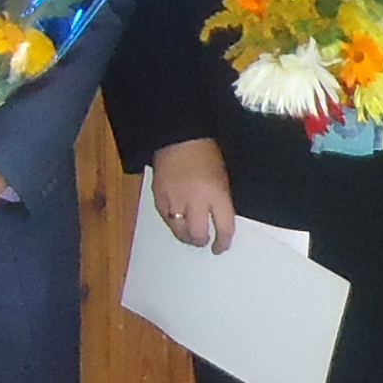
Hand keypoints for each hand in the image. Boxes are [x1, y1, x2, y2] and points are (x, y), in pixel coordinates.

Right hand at [147, 137, 236, 252]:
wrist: (178, 135)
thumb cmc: (204, 151)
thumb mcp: (222, 176)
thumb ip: (221, 199)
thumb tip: (219, 219)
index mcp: (217, 194)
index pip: (224, 228)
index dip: (223, 242)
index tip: (221, 246)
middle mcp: (196, 201)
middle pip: (198, 234)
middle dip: (201, 240)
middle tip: (204, 240)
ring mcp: (175, 200)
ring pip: (179, 231)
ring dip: (185, 235)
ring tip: (189, 234)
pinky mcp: (159, 197)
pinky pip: (166, 219)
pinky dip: (172, 222)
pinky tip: (176, 220)